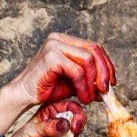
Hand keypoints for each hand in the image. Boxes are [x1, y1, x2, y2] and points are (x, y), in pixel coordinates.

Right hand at [0, 33, 114, 135]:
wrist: (25, 95)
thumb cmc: (48, 89)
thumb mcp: (75, 82)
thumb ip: (90, 78)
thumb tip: (110, 84)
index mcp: (65, 41)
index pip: (94, 47)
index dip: (107, 65)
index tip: (112, 83)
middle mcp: (59, 39)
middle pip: (94, 50)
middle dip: (104, 72)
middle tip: (105, 91)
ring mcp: (54, 45)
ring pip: (88, 59)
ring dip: (93, 82)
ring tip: (90, 98)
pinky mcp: (51, 57)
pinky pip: (77, 71)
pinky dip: (83, 86)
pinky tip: (83, 98)